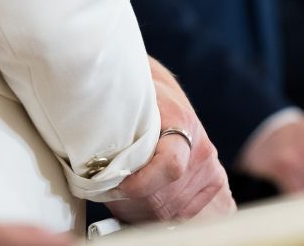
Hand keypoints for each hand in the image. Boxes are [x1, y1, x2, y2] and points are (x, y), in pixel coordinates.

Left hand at [107, 61, 233, 222]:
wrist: (160, 89)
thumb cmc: (139, 96)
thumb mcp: (126, 101)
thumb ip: (116, 127)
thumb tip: (92, 155)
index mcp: (181, 122)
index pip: (170, 166)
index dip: (141, 184)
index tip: (115, 185)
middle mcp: (200, 148)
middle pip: (164, 197)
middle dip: (131, 202)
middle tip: (109, 192)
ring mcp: (208, 168)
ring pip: (170, 210)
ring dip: (140, 210)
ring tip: (123, 194)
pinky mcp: (211, 183)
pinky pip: (182, 213)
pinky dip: (157, 214)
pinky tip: (141, 202)